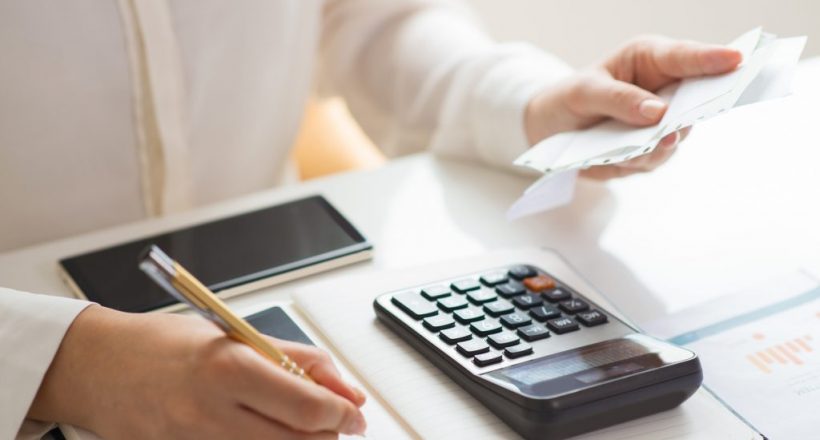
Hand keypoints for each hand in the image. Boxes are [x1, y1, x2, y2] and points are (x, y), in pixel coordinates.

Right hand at [27, 305, 366, 438]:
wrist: (97, 368)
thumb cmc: (164, 344)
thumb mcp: (237, 336)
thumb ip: (298, 362)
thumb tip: (346, 391)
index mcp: (229, 370)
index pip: (310, 409)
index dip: (343, 415)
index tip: (353, 413)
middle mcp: (210, 415)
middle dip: (328, 434)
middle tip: (333, 421)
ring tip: (295, 424)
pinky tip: (263, 433)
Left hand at [525, 36, 741, 178]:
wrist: (551, 129)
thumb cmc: (570, 98)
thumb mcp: (584, 92)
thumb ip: (619, 99)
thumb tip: (658, 112)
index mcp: (649, 60)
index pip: (685, 57)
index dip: (712, 58)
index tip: (737, 58)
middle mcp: (664, 90)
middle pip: (696, 98)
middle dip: (697, 108)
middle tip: (690, 118)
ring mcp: (661, 123)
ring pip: (676, 135)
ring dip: (660, 142)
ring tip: (645, 144)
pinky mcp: (650, 150)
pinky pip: (656, 158)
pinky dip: (641, 159)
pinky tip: (627, 156)